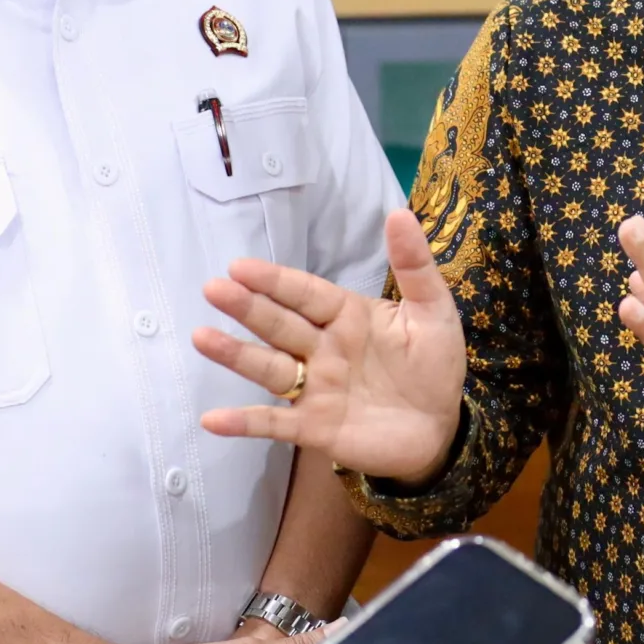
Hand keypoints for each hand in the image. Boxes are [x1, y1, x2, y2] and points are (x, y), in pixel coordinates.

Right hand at [194, 209, 467, 484]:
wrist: (441, 429)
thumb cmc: (434, 365)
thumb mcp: (433, 311)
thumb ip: (415, 266)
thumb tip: (399, 213)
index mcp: (347, 316)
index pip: (306, 293)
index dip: (275, 280)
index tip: (240, 266)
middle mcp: (323, 348)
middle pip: (279, 324)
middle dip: (247, 307)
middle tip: (214, 289)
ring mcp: (315, 388)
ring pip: (269, 367)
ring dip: (236, 354)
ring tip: (202, 337)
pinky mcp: (315, 428)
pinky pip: (275, 423)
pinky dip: (245, 422)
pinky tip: (213, 420)